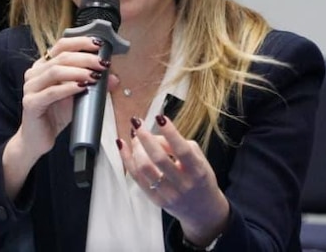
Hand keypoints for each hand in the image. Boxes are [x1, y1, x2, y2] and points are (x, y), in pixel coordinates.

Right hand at [14, 36, 113, 160]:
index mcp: (44, 66)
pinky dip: (68, 88)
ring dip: (78, 72)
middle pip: (61, 57)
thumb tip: (114, 77)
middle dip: (85, 58)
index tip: (99, 45)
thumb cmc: (55, 115)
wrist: (38, 140)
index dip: (81, 42)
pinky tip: (82, 87)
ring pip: (55, 71)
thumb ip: (92, 84)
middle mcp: (34, 73)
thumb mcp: (77, 96)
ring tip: (95, 76)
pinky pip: (51, 92)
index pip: (62, 45)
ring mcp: (30, 87)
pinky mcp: (30, 103)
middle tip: (102, 64)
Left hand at [120, 115, 228, 246]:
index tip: (160, 117)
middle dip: (145, 137)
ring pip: (145, 168)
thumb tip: (154, 136)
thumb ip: (179, 145)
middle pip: (159, 159)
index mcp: (197, 170)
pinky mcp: (155, 200)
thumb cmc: (200, 178)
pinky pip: (137, 178)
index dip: (170, 132)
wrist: (201, 209)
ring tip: (134, 135)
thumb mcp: (199, 159)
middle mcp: (183, 184)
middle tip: (137, 122)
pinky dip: (127, 160)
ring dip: (135, 148)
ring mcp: (168, 194)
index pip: (182, 150)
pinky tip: (123, 146)